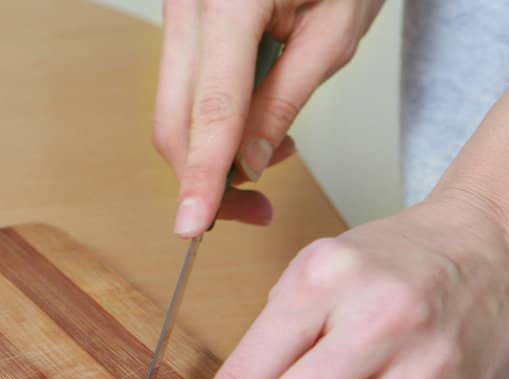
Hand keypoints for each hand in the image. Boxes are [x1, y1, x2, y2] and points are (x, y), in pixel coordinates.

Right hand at [155, 0, 384, 235]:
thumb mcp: (335, 31)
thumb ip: (285, 100)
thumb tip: (247, 163)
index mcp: (232, 0)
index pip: (211, 109)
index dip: (203, 175)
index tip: (194, 225)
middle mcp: (190, 5)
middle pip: (175, 119)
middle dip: (205, 177)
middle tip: (253, 211)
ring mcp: (178, 12)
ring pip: (173, 111)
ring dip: (210, 154)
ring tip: (271, 158)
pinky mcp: (182, 23)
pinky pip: (183, 90)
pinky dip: (212, 124)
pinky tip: (254, 127)